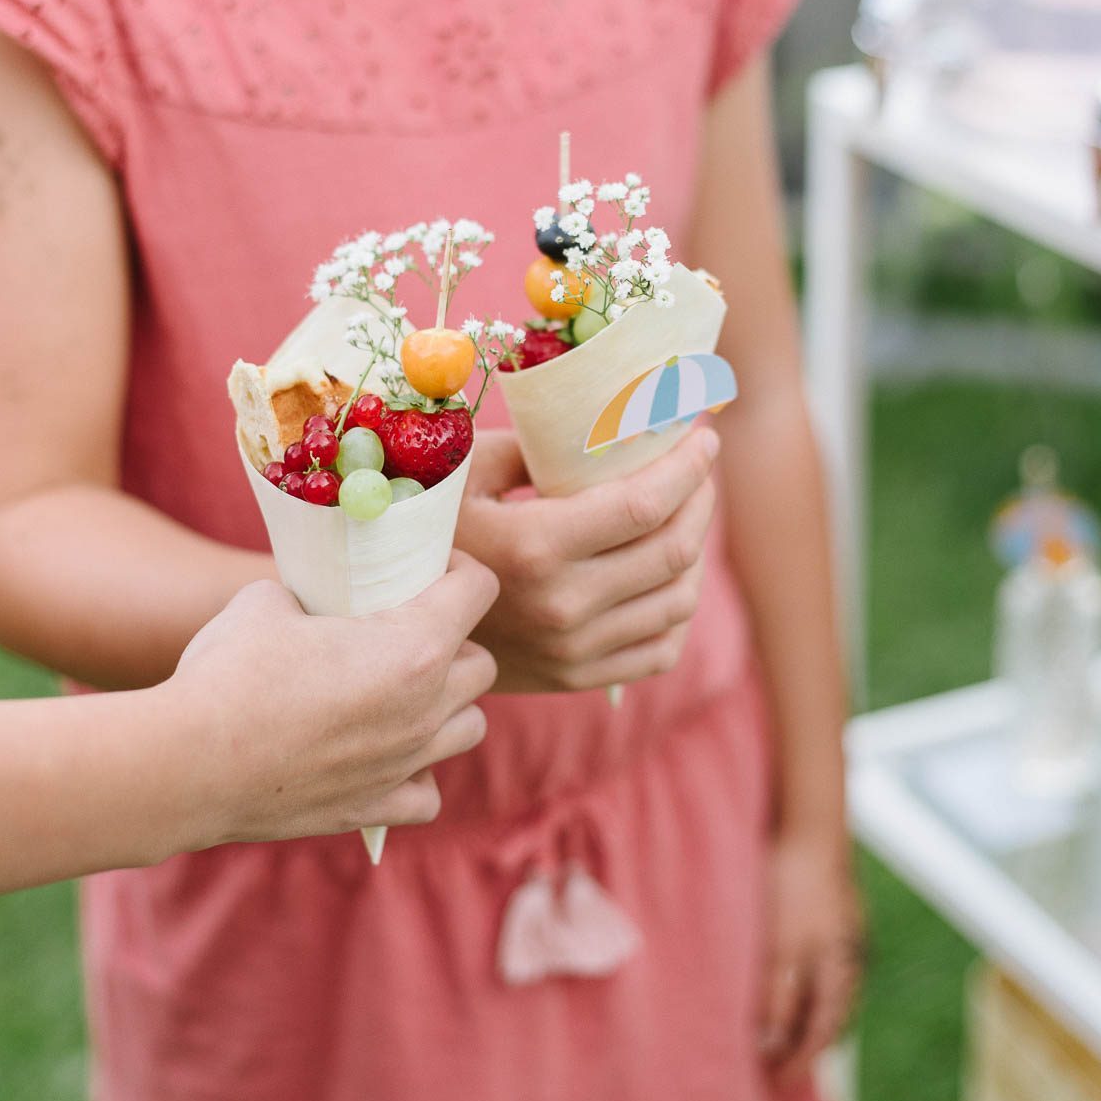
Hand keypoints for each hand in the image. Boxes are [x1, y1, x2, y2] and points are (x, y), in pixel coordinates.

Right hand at [169, 554, 499, 846]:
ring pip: (470, 728)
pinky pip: (427, 793)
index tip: (425, 568)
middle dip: (455, 642)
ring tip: (403, 695)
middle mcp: (426, 707)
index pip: (479, 588)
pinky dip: (416, 774)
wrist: (190, 763)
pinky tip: (384, 757)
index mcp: (415, 646)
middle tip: (408, 632)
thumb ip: (308, 596)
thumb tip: (307, 603)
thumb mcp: (267, 601)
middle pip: (482, 665)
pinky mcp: (375, 808)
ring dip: (446, 706)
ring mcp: (406, 763)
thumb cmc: (230, 672)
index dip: (457, 568)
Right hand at [456, 427, 720, 693]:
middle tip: (699, 468)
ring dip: (696, 551)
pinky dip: (678, 608)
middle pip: (674, 551)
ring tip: (686, 515)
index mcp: (535, 546)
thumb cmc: (433, 529)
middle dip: (701, 499)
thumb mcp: (469, 470)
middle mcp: (563, 605)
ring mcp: (573, 650)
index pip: (645, 505)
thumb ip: (536, 446)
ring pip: (678, 601)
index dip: (688, 466)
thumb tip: (608, 423)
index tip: (704, 434)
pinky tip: (668, 574)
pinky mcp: (577, 677)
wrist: (397, 625)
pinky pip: (661, 648)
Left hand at [757, 828, 862, 1083]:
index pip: (821, 1029)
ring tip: (786, 1025)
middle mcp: (848, 950)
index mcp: (839, 967)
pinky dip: (811, 975)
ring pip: (831, 980)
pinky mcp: (835, 900)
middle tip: (782, 1062)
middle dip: (809, 1039)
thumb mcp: (779, 945)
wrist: (807, 819)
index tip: (776, 1080)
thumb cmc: (788, 882)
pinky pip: (826, 953)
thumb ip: (776, 996)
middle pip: (831, 1009)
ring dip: (810, 1007)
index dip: (799, 1058)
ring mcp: (844, 923)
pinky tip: (793, 969)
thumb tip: (770, 1043)